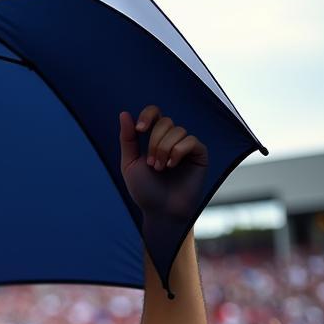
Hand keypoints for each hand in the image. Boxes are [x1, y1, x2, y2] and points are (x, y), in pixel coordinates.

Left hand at [119, 106, 208, 220]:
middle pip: (165, 122)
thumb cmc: (145, 190)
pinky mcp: (200, 154)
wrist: (160, 211)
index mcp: (155, 138)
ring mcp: (187, 146)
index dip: (148, 115)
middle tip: (152, 165)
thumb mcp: (129, 164)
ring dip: (164, 150)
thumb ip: (127, 139)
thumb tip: (124, 113)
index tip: (139, 130)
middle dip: (154, 143)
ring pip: (177, 131)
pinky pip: (190, 141)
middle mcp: (172, 139)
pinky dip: (178, 152)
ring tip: (161, 169)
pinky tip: (172, 166)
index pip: (155, 113)